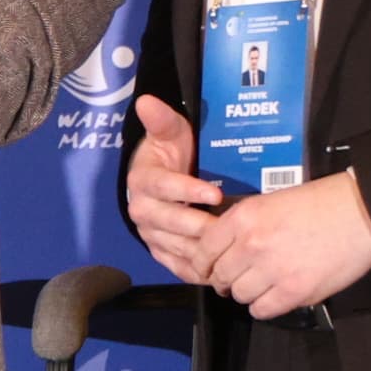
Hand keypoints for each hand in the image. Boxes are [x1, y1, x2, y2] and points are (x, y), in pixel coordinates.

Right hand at [124, 96, 228, 282]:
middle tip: (229, 229)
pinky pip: (175, 265)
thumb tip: (146, 101)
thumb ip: (162, 120)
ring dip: (200, 250)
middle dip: (198, 226)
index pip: (164, 187)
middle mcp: (142, 209)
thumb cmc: (171, 152)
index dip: (188, 191)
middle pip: (168, 222)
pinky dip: (195, 269)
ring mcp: (150, 233)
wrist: (163, 177)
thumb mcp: (170, 132)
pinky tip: (219, 270)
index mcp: (143, 180)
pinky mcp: (159, 250)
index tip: (216, 193)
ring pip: (173, 246)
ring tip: (229, 250)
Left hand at [206, 168, 370, 320]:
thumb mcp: (272, 200)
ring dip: (248, 292)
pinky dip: (266, 305)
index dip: (204, 263)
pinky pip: (263, 310)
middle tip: (238, 278)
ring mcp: (273, 270)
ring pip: (240, 295)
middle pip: (221, 276)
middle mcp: (252, 244)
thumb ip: (245, 223)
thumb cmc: (323, 202)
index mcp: (244, 217)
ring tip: (263, 284)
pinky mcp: (294, 292)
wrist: (362, 213)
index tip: (209, 268)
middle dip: (227, 279)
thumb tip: (224, 248)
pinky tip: (276, 294)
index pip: (204, 250)